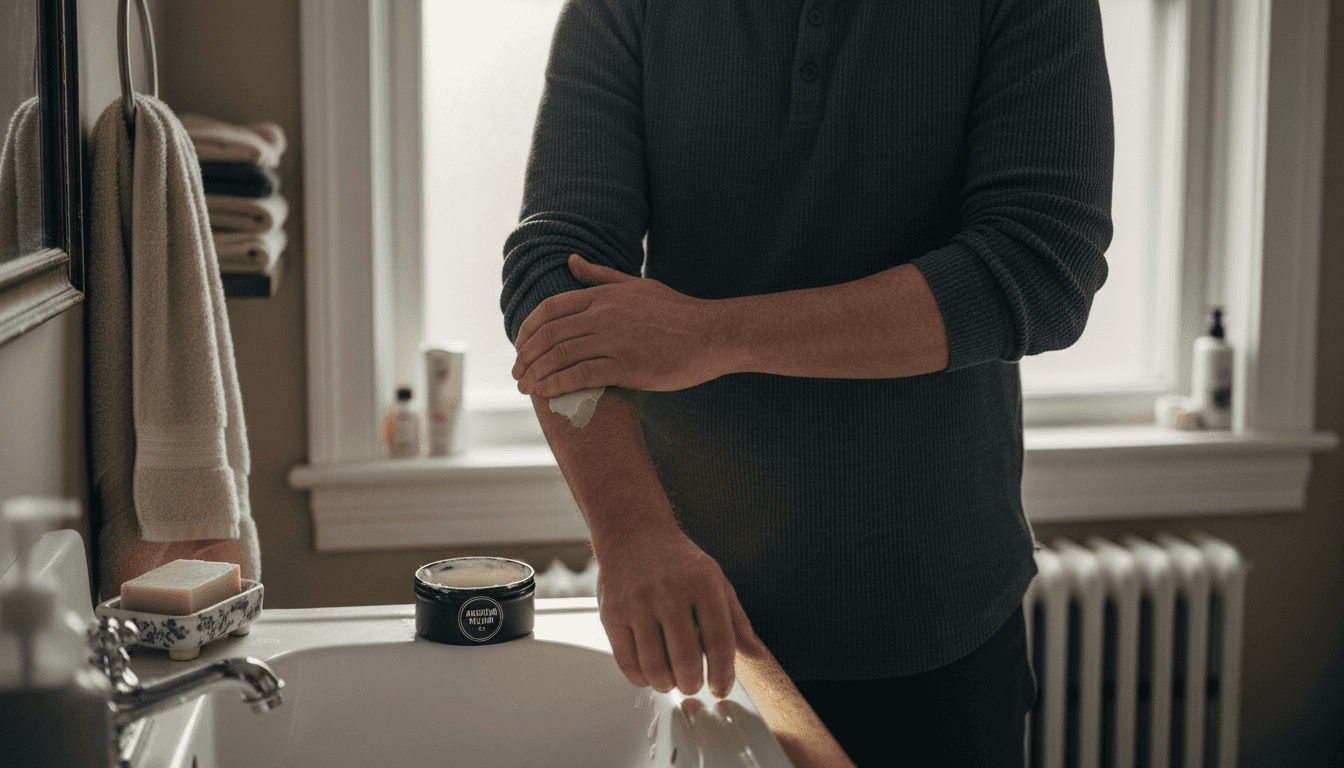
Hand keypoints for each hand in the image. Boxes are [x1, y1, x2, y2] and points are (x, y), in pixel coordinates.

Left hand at [512, 254, 732, 396]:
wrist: (713, 335)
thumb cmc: (678, 312)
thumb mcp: (637, 285)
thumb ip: (601, 276)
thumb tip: (570, 260)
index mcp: (603, 296)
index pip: (550, 309)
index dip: (527, 330)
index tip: (520, 349)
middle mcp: (604, 315)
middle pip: (549, 334)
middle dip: (525, 356)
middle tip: (517, 374)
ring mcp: (615, 340)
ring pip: (560, 355)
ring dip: (536, 374)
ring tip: (527, 389)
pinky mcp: (627, 366)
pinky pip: (581, 375)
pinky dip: (558, 385)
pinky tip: (547, 394)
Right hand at [595, 523, 757, 698]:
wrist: (633, 532)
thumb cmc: (678, 560)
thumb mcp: (716, 580)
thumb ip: (737, 620)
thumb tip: (757, 654)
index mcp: (702, 583)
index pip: (720, 641)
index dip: (723, 674)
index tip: (720, 687)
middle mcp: (669, 591)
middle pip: (686, 660)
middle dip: (692, 684)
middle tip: (693, 685)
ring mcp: (637, 602)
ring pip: (654, 666)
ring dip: (666, 685)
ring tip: (671, 681)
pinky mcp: (611, 612)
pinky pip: (626, 661)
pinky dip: (640, 678)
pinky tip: (649, 674)